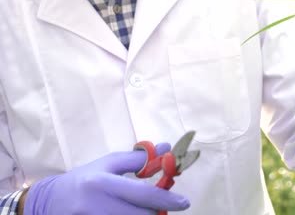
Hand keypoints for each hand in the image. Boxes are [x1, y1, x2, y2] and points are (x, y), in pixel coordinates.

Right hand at [23, 143, 189, 214]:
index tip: (184, 203)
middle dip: (157, 213)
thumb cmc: (85, 179)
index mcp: (103, 183)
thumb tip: (166, 148)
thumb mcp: (108, 163)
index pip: (142, 194)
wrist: (49, 202)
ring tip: (147, 211)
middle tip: (163, 209)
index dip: (167, 199)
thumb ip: (138, 158)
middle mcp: (97, 205)